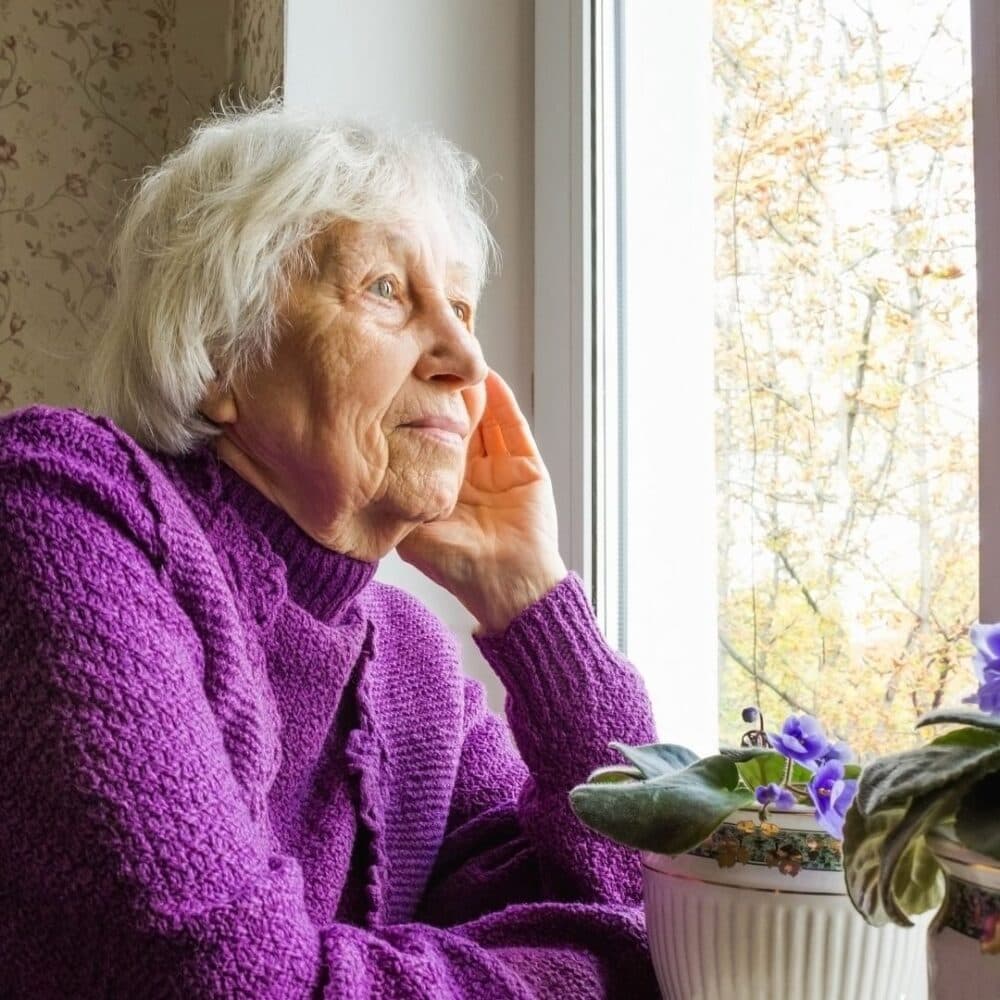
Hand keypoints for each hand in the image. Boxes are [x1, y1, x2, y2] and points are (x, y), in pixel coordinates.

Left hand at [396, 370, 566, 632]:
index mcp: (441, 488)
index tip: (400, 388)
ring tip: (455, 363)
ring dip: (471, 392)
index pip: (426, 441)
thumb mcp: (412, 531)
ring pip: (484, 420)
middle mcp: (469, 475)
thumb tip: (363, 472)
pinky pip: (513, 427)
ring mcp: (498, 468)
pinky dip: (502, 401)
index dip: (415, 415)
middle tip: (427, 364)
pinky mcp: (526, 467)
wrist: (508, 586)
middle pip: (455, 424)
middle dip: (442, 396)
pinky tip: (489, 378)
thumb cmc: (458, 567)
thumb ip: (395, 502)